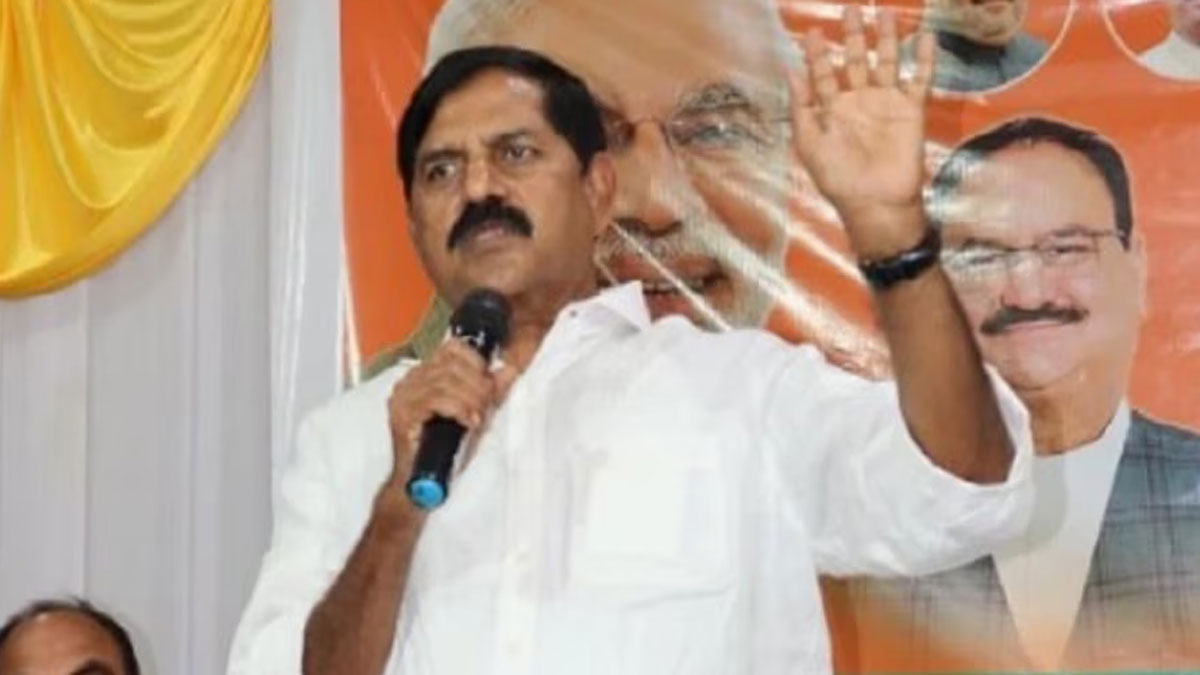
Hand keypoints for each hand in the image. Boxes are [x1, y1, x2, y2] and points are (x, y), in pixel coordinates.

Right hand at [385, 339, 496, 488]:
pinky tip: (468, 422)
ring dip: (471, 398)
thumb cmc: (445, 451)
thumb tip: (509, 370)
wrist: (421, 485)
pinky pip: (436, 399)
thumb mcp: (475, 416)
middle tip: (487, 407)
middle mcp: (411, 380)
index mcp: (426, 374)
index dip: (477, 362)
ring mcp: (403, 396)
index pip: (453, 348)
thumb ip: (491, 393)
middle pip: (452, 363)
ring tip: (478, 418)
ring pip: (446, 380)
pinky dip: (458, 408)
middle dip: (478, 384)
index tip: (489, 386)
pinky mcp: (402, 413)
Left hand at [789, 6, 935, 256]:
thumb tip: (790, 71)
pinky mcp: (911, 109)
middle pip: (855, 60)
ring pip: (886, 62)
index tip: (810, 33)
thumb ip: (801, 107)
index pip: (823, 74)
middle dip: (852, 35)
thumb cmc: (838, 177)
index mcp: (832, 109)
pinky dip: (924, 59)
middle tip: (850, 9)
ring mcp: (886, 102)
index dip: (817, 54)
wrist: (875, 201)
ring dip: (885, 38)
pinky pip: (919, 79)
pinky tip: (926, 36)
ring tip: (883, 13)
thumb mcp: (810, 143)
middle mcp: (859, 100)